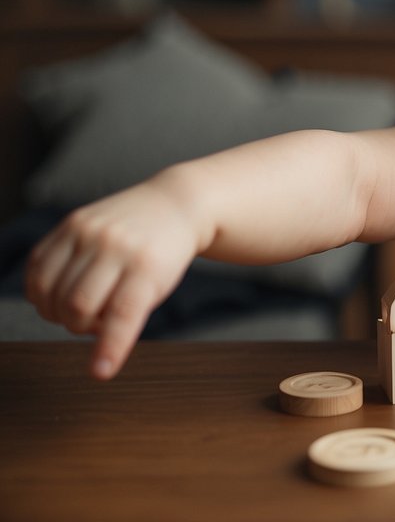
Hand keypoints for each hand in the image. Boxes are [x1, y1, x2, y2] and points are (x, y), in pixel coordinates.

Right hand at [24, 181, 204, 380]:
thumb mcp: (160, 286)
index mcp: (147, 266)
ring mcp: (90, 231)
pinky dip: (40, 291)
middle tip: (96, 322)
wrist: (174, 204)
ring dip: (57, 313)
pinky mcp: (71, 223)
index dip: (109, 346)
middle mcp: (116, 246)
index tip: (100, 372)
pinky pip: (37, 267)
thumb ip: (127, 313)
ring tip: (81, 307)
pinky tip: (58, 292)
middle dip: (79, 327)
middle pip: (77, 305)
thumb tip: (96, 351)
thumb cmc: (165, 255)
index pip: (124, 313)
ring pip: (51, 290)